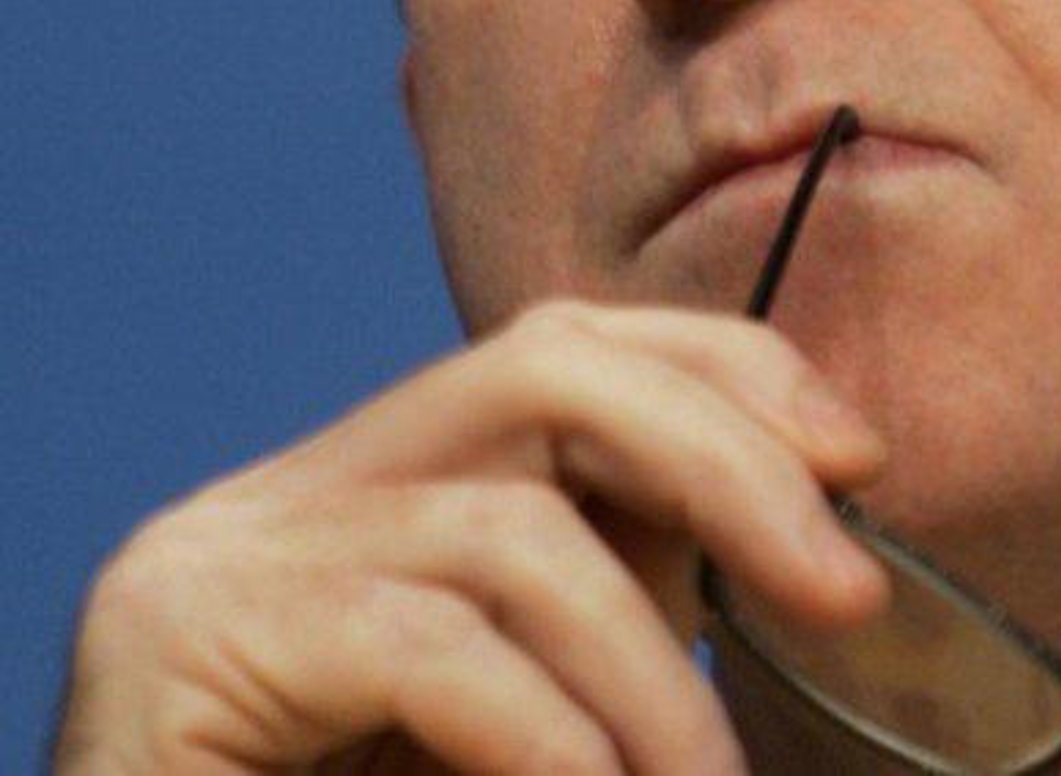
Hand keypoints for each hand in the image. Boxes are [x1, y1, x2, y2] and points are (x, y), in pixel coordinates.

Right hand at [51, 300, 888, 773]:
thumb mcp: (531, 700)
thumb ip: (619, 602)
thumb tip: (811, 547)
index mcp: (373, 488)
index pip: (569, 346)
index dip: (729, 371)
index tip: (860, 455)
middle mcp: (289, 492)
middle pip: (548, 368)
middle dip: (729, 458)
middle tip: (849, 591)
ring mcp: (222, 557)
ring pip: (511, 529)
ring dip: (652, 674)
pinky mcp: (182, 645)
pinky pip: (429, 646)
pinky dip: (551, 733)